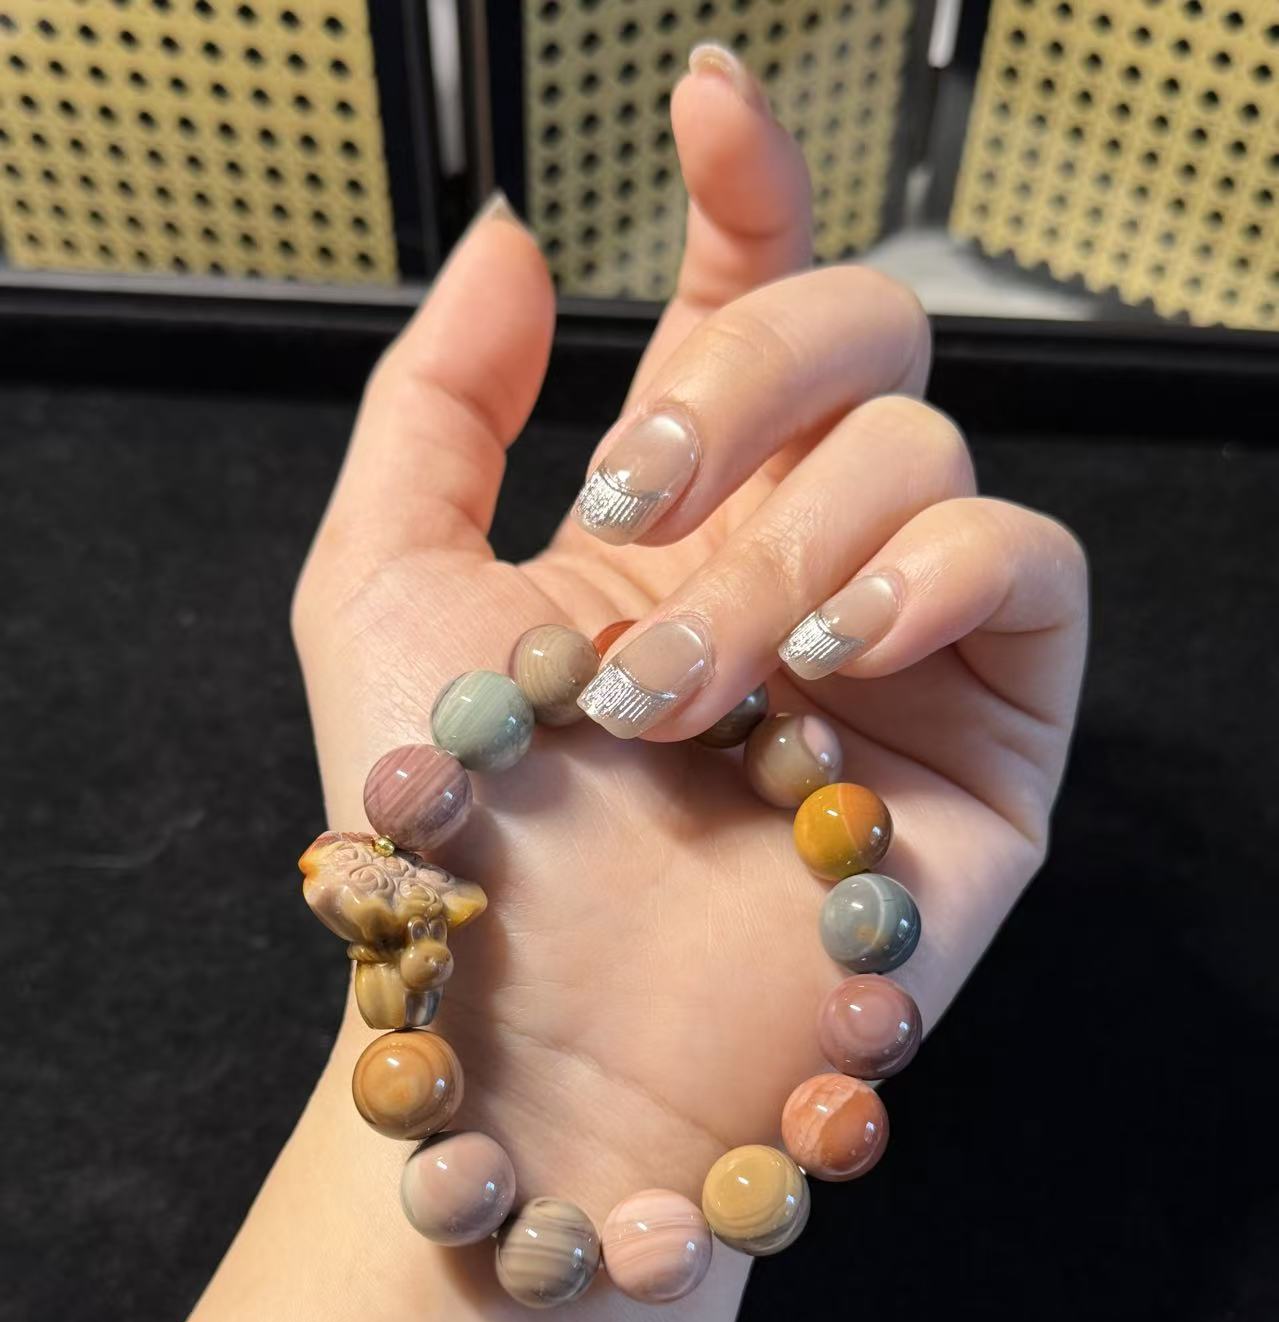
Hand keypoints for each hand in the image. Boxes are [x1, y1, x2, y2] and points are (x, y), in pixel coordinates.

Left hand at [293, 56, 1085, 1248]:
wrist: (540, 1053)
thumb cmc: (456, 849)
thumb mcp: (379, 593)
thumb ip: (437, 402)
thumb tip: (517, 232)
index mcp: (677, 513)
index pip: (750, 302)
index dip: (749, 188)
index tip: (704, 102)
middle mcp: (800, 556)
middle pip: (864, 337)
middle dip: (745, 382)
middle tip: (635, 508)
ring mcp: (904, 645)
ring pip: (927, 457)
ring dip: (789, 548)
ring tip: (683, 689)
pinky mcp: (993, 742)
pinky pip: (1036, 569)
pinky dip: (937, 579)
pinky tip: (831, 662)